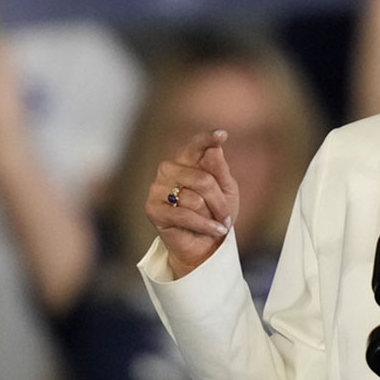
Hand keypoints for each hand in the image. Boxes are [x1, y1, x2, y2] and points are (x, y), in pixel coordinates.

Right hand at [145, 131, 239, 277]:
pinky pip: (185, 214)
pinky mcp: (153, 209)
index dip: (207, 140)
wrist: (205, 244)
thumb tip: (214, 150)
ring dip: (212, 215)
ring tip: (215, 222)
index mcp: (186, 161)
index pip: (195, 146)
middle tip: (224, 215)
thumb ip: (220, 170)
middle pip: (203, 180)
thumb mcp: (226, 190)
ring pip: (195, 199)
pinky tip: (214, 230)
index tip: (222, 135)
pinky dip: (204, 224)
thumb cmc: (216, 213)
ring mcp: (157, 188)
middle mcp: (169, 169)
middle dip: (219, 201)